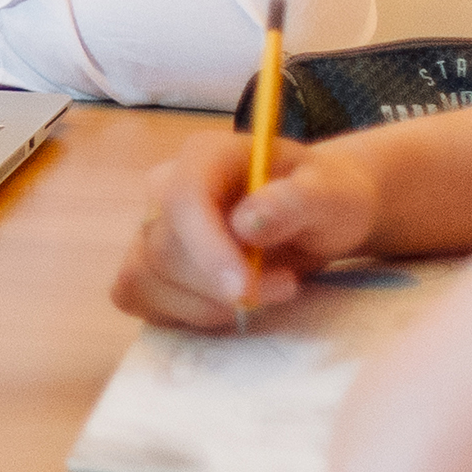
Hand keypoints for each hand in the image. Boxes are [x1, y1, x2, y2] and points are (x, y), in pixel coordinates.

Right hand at [113, 132, 384, 330]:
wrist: (319, 212)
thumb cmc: (325, 196)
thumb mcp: (329, 193)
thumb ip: (295, 201)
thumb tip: (247, 222)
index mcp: (205, 156)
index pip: (182, 199)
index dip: (205, 248)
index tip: (242, 288)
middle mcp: (166, 187)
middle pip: (164, 250)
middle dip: (221, 287)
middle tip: (286, 285)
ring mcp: (152, 227)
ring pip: (146, 280)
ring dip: (205, 306)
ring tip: (263, 293)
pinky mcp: (150, 265)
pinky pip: (142, 299)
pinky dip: (184, 315)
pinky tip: (227, 305)